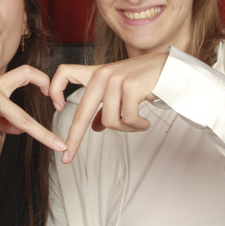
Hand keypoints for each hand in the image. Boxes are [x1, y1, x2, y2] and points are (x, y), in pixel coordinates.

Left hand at [48, 53, 169, 162]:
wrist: (170, 69)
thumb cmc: (144, 80)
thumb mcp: (120, 91)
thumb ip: (105, 107)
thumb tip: (94, 128)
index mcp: (95, 74)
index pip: (65, 72)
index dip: (55, 89)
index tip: (57, 107)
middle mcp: (102, 75)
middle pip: (82, 111)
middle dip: (74, 138)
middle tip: (67, 156)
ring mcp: (115, 80)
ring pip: (109, 121)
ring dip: (125, 129)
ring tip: (138, 123)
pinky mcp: (130, 86)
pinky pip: (128, 119)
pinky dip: (138, 126)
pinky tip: (145, 122)